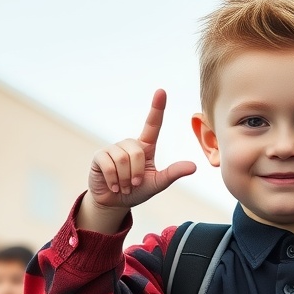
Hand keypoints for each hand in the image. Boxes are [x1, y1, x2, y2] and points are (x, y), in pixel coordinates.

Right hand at [81, 89, 196, 224]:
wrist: (115, 202)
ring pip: (123, 159)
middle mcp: (129, 144)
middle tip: (134, 183)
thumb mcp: (158, 183)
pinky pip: (109, 165)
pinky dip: (114, 180)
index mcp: (145, 147)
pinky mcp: (99, 156)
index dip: (157, 108)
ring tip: (124, 185)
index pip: (153, 124)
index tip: (161, 91)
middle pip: (137, 153)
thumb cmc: (138, 190)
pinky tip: (114, 186)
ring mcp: (113, 149)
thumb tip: (194, 166)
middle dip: (137, 173)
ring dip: (126, 179)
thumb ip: (173, 173)